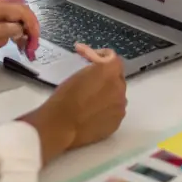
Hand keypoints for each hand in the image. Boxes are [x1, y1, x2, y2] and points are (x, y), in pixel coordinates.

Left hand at [0, 0, 38, 61]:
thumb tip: (20, 29)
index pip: (21, 12)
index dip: (32, 27)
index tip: (33, 44)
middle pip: (23, 11)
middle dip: (32, 28)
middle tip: (32, 48)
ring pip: (18, 15)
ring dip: (26, 29)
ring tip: (26, 47)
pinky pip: (11, 20)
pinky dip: (18, 30)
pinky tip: (18, 42)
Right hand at [20, 45, 126, 163]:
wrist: (61, 126)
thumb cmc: (64, 97)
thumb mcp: (78, 74)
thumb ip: (94, 68)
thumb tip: (98, 68)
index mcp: (109, 71)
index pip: (112, 57)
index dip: (100, 55)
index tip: (89, 58)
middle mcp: (119, 87)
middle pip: (117, 76)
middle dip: (105, 75)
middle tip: (90, 78)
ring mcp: (120, 106)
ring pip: (117, 94)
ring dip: (107, 92)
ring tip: (90, 98)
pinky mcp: (117, 122)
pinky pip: (115, 110)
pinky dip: (107, 108)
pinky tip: (92, 112)